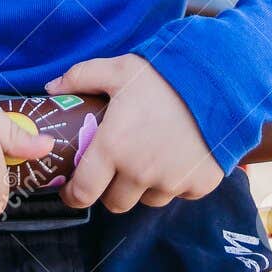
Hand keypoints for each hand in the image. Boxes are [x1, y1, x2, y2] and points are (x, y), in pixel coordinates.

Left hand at [44, 54, 221, 214]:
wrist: (220, 80)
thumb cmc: (164, 75)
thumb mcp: (119, 69)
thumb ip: (81, 77)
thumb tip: (51, 87)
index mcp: (114, 148)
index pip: (83, 194)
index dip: (74, 195)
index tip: (74, 189)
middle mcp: (140, 172)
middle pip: (115, 203)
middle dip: (111, 189)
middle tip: (116, 167)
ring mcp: (172, 182)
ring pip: (148, 199)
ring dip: (144, 186)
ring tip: (151, 156)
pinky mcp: (200, 184)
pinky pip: (181, 193)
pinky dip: (177, 182)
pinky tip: (178, 156)